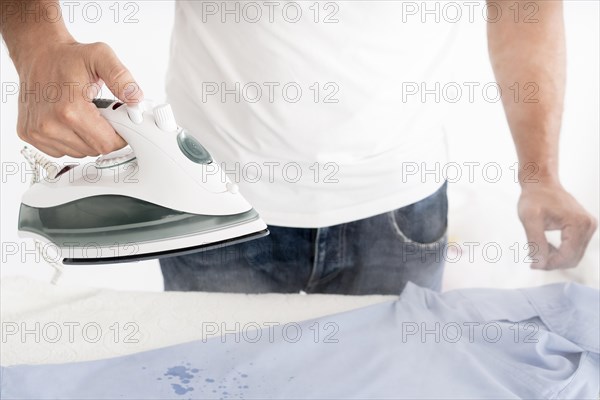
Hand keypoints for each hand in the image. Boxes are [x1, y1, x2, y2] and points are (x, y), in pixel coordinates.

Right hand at [14, 40, 142, 157]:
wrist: (38, 53)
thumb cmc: (68, 57)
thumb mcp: (101, 57)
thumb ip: (121, 78)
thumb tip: (135, 99)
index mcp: (70, 110)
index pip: (107, 144)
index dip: (119, 135)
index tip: (119, 122)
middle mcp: (50, 124)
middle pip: (95, 149)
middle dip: (104, 134)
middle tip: (100, 113)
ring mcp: (38, 132)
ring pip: (80, 152)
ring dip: (87, 138)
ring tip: (83, 113)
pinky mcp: (31, 135)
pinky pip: (63, 150)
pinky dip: (71, 139)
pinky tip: (69, 120)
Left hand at [518, 181, 597, 269]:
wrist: (541, 183)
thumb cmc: (535, 197)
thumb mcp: (529, 219)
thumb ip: (535, 242)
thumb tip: (540, 263)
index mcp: (578, 223)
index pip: (568, 256)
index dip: (550, 264)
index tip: (533, 265)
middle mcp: (588, 225)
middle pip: (573, 258)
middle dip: (553, 262)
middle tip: (534, 260)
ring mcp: (588, 226)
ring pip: (574, 255)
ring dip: (556, 258)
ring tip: (538, 250)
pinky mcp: (584, 227)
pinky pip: (574, 248)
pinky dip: (561, 252)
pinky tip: (546, 246)